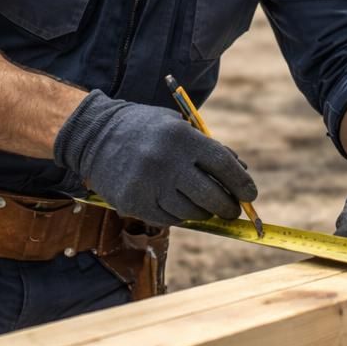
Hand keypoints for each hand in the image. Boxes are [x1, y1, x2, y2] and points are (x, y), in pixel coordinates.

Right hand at [54, 90, 256, 226]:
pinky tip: (174, 202)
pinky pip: (169, 220)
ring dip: (202, 212)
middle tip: (232, 209)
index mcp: (181, 137)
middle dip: (228, 207)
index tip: (251, 195)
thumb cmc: (145, 130)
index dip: (242, 184)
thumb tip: (241, 172)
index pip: (223, 166)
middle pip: (212, 196)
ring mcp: (148, 185)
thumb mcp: (178, 126)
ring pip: (192, 213)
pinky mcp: (134, 203)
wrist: (95, 135)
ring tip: (200, 203)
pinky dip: (178, 215)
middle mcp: (166, 162)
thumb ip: (209, 148)